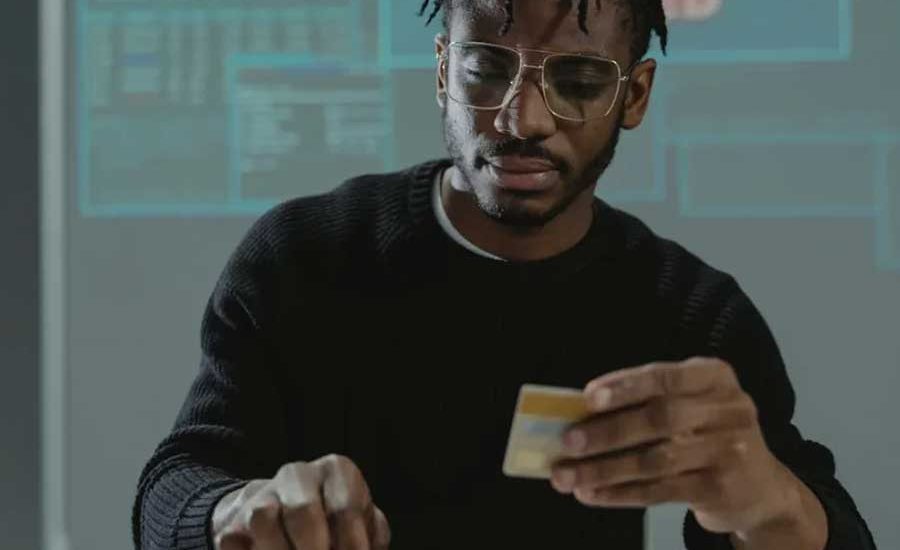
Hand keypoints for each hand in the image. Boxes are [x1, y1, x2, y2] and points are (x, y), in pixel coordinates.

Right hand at [212, 454, 390, 549]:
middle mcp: (297, 474)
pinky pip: (234, 540)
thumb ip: (368, 539)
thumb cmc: (331, 523)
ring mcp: (261, 493)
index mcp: (336, 471)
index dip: (352, 546)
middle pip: (303, 510)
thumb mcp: (361, 525)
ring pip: (263, 518)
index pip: (345, 509)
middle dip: (315, 549)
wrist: (278, 514)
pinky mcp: (232, 520)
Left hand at [550, 357, 798, 534]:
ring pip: (655, 460)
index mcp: (715, 377)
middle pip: (660, 419)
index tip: (587, 398)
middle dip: (608, 431)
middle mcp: (729, 410)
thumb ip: (647, 403)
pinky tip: (592, 495)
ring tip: (567, 476)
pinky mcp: (721, 489)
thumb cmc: (706, 436)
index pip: (665, 376)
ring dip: (604, 469)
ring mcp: (730, 451)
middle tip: (568, 441)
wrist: (762, 490)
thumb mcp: (691, 407)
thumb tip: (579, 413)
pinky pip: (660, 491)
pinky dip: (620, 494)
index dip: (625, 386)